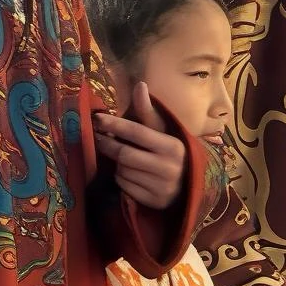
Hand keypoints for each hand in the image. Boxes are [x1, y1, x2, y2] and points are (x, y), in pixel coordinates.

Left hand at [93, 83, 187, 210]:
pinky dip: (121, 178)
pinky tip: (127, 172)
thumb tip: (140, 84)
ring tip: (120, 156)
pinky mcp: (153, 201)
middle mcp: (169, 167)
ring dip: (116, 163)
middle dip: (107, 145)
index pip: (137, 132)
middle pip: (124, 154)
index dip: (114, 125)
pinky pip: (124, 186)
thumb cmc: (168, 151)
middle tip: (97, 137)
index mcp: (173, 146)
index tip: (97, 118)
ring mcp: (161, 186)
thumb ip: (148, 111)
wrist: (188, 185)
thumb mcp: (162, 130)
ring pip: (122, 171)